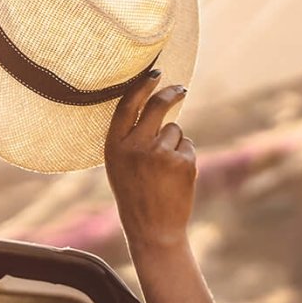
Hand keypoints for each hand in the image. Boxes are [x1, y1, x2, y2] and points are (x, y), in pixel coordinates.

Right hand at [106, 71, 216, 302]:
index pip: (128, 105)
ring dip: (174, 143)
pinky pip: (187, 145)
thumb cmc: (135, 195)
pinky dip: (185, 157)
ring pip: (175, 130)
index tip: (154, 74)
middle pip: (157, 107)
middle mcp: (135, 146)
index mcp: (114, 146)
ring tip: (164, 170)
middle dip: (171, 93)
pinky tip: (176, 177)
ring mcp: (159, 153)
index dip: (142, 86)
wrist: (152, 229)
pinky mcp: (182, 161)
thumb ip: (131, 138)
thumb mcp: (120, 165)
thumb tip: (156, 107)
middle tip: (180, 88)